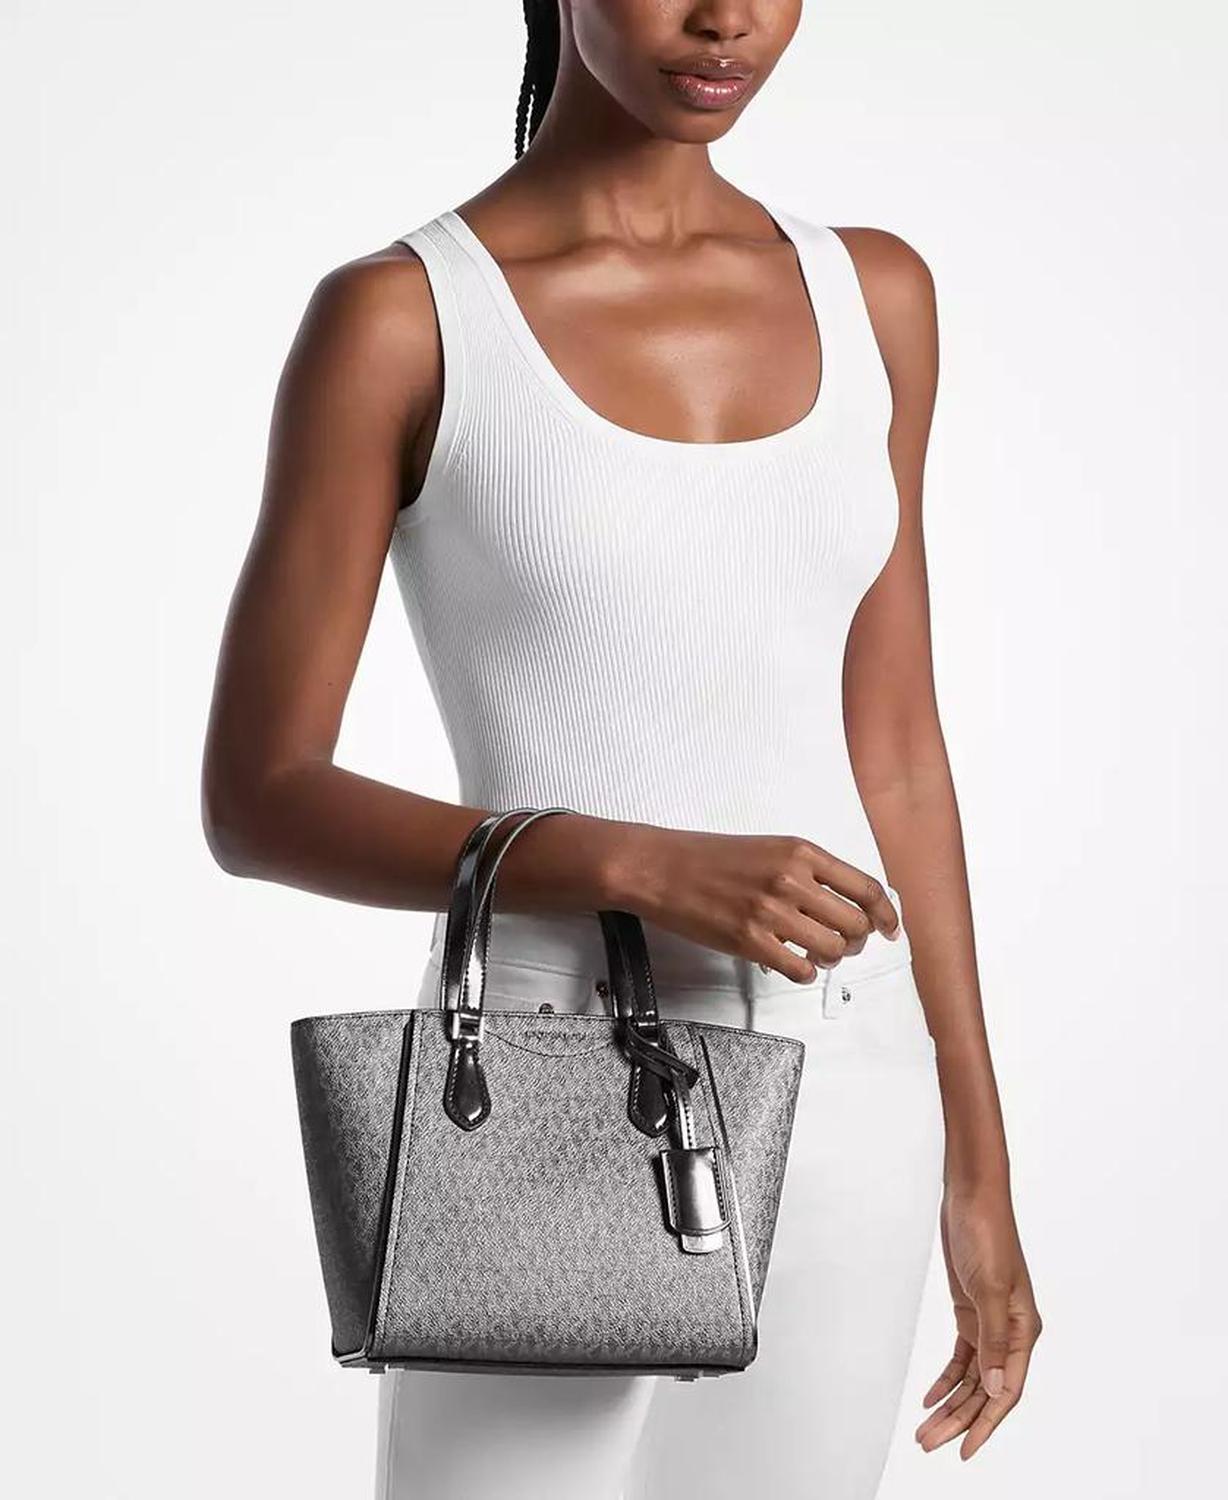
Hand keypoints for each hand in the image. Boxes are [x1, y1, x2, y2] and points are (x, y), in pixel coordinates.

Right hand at [606, 825, 901, 982]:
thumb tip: (846, 905)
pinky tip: (791, 962)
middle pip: (855, 924)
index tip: (889, 929)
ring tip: (816, 954)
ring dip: (831, 958)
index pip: (866, 888)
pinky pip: (800, 969)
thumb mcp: (770, 848)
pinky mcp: (750, 941)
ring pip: (832, 950)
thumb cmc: (711, 857)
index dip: (886, 915)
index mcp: (801, 851)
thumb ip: (809, 871)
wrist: (662, 868)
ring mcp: (771, 912)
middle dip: (857, 941)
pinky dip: (804, 971)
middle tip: (843, 945)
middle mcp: (792, 879)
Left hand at [915, 1185, 1041, 1459]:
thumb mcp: (987, 1287)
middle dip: (959, 1420)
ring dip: (950, 1404)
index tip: (964, 1451)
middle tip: (929, 1443)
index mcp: (1023, 1330)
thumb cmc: (986, 1233)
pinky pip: (962, 1357)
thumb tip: (994, 1390)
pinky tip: (930, 1397)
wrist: (972, 1196)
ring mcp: (990, 1322)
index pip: (1006, 1391)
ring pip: (972, 1378)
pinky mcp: (971, 1311)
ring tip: (925, 1429)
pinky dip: (947, 1378)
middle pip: (985, 1390)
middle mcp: (1010, 1332)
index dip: (985, 1424)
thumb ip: (992, 1341)